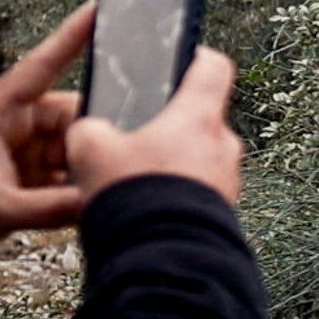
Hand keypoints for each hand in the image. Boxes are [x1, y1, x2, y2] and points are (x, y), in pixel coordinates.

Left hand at [0, 4, 96, 256]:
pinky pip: (72, 167)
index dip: (70, 37)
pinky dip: (83, 183)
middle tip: (121, 158)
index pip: (40, 67)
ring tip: (104, 187)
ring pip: (77, 143)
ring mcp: (29, 144)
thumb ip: (47, 208)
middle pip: (73, 114)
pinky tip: (94, 199)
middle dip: (96, 135)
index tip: (97, 8)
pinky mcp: (37, 167)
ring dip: (90, 164)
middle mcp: (17, 120)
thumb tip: (95, 201)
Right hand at [69, 39, 243, 210]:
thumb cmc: (134, 200)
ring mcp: (228, 181)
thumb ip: (90, 128)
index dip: (196, 57)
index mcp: (198, 117)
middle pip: (201, 119)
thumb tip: (90, 129)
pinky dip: (179, 195)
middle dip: (171, 126)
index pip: (214, 67)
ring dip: (174, 164)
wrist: (160, 261)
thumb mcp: (89, 149)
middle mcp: (223, 146)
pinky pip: (201, 193)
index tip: (183, 59)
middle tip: (140, 136)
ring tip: (140, 179)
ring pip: (200, 159)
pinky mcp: (225, 214)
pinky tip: (150, 208)